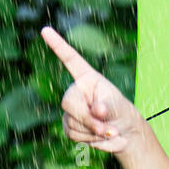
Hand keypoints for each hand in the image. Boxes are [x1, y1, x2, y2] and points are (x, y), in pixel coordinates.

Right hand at [41, 26, 140, 154]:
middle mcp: (76, 91)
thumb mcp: (117, 106)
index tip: (45, 30)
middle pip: (69, 103)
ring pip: (72, 122)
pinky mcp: (69, 125)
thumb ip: (106, 106)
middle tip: (105, 129)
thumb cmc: (121, 112)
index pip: (70, 60)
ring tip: (109, 131)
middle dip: (87, 119)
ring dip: (93, 131)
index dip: (58, 45)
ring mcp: (70, 109)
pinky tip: (99, 137)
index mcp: (87, 78)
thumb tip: (96, 110)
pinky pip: (73, 134)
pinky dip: (89, 139)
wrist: (123, 132)